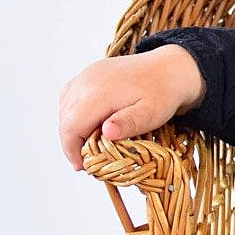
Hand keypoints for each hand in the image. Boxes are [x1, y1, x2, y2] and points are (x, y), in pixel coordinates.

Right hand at [57, 45, 205, 171]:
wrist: (170, 68)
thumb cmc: (163, 93)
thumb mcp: (151, 114)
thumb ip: (128, 123)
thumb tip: (106, 132)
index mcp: (99, 92)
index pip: (71, 126)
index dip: (72, 150)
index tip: (82, 166)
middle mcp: (87, 81)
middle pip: (65, 118)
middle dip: (71, 142)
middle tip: (87, 160)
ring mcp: (86, 75)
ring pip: (64, 107)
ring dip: (72, 128)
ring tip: (89, 145)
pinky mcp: (90, 74)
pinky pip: (70, 96)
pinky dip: (73, 113)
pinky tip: (89, 125)